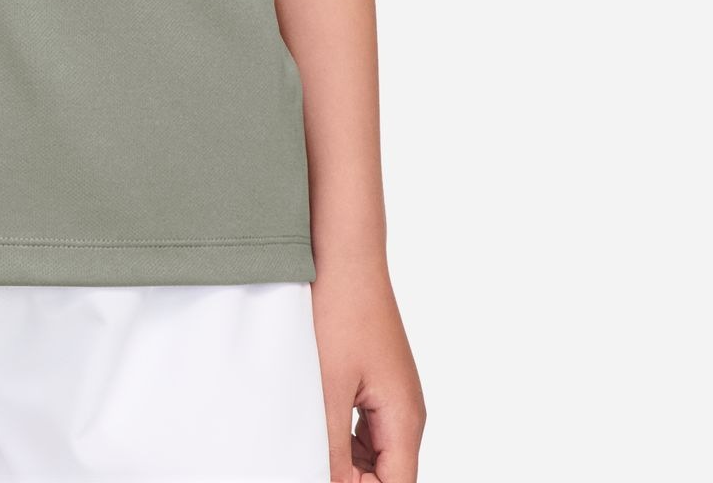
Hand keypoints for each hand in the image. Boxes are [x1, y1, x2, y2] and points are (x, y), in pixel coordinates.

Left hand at [311, 257, 425, 480]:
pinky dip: (341, 440)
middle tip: (306, 463)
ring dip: (346, 464)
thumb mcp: (327, 388)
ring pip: (374, 455)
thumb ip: (331, 449)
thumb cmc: (340, 309)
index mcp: (404, 419)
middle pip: (387, 475)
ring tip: (307, 452)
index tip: (323, 476)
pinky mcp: (374, 380)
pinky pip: (364, 429)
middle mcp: (406, 411)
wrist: (344, 252)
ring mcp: (391, 394)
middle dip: (353, 479)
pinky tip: (313, 431)